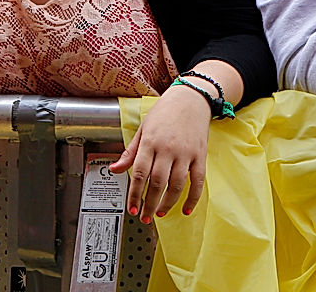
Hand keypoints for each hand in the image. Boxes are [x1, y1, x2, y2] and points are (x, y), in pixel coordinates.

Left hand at [111, 83, 211, 221]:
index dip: (135, 194)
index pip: (140, 173)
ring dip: (168, 203)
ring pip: (177, 185)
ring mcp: (186, 152)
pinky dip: (193, 198)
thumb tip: (115, 169)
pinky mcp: (200, 155)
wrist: (191, 98)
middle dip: (149, 204)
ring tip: (159, 213)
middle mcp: (168, 148)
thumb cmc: (165, 112)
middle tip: (144, 216)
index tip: (131, 208)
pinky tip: (185, 209)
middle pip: (157, 183)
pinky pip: (198, 181)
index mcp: (150, 142)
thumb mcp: (143, 129)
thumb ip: (130, 152)